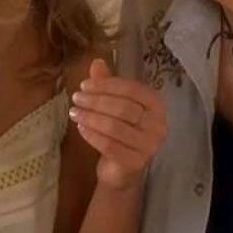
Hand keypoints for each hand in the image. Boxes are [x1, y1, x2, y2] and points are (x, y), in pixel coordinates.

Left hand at [69, 59, 166, 191]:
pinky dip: (92, 135)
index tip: (83, 85)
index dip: (106, 85)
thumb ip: (108, 84)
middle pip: (123, 107)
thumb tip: (96, 61)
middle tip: (76, 99)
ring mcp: (149, 145)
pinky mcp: (136, 162)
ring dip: (90, 117)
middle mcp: (159, 124)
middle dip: (95, 101)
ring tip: (74, 113)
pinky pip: (109, 145)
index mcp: (157, 105)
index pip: (132, 89)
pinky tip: (81, 129)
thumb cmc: (121, 132)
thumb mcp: (115, 105)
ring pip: (114, 126)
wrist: (123, 170)